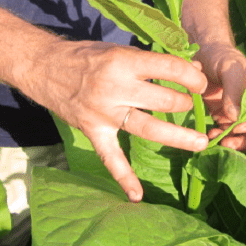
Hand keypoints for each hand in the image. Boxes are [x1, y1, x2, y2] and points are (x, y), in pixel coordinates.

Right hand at [21, 39, 208, 201]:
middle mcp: (115, 88)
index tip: (201, 83)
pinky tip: (137, 196)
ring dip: (177, 136)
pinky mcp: (93, 132)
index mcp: (123, 62)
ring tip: (200, 142)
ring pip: (148, 128)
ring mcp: (104, 113)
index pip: (168, 68)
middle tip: (192, 104)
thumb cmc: (86, 55)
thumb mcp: (119, 49)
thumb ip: (152, 62)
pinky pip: (110, 158)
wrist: (44, 67)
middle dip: (185, 103)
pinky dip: (124, 177)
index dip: (192, 76)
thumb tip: (192, 67)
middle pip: (163, 101)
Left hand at [195, 43, 245, 165]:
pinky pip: (228, 136)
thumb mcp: (230, 68)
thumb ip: (234, 90)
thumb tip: (235, 117)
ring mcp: (241, 117)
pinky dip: (221, 140)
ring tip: (223, 143)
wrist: (203, 57)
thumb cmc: (223, 57)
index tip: (240, 125)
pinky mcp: (226, 122)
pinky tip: (211, 136)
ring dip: (237, 145)